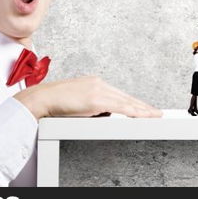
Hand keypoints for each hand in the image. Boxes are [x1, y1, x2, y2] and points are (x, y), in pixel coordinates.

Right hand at [14, 76, 161, 119]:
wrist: (42, 98)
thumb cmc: (54, 102)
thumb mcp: (77, 103)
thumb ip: (91, 106)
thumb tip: (102, 115)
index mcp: (94, 83)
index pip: (119, 94)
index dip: (133, 102)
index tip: (143, 107)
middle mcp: (99, 83)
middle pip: (126, 97)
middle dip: (142, 106)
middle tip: (155, 112)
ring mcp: (98, 90)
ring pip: (126, 102)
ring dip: (141, 110)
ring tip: (154, 115)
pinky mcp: (96, 99)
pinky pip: (120, 107)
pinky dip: (133, 112)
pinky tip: (142, 115)